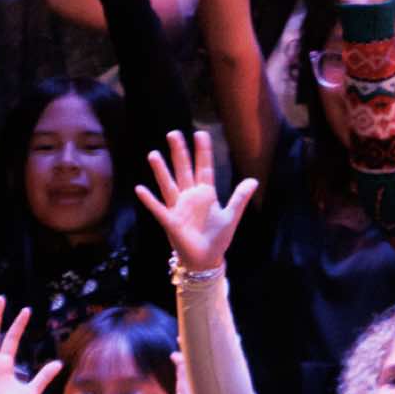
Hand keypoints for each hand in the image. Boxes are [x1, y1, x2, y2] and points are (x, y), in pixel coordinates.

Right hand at [134, 130, 259, 272]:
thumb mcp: (231, 216)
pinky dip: (149, 200)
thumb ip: (239, 198)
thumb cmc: (217, 238)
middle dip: (179, 153)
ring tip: (154, 154)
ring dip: (161, 171)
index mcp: (206, 194)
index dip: (203, 152)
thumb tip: (253, 180)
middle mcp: (190, 196)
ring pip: (169, 185)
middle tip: (174, 133)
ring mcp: (178, 208)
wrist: (206, 260)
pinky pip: (158, 208)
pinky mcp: (170, 222)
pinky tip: (140, 189)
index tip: (200, 134)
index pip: (204, 168)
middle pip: (184, 170)